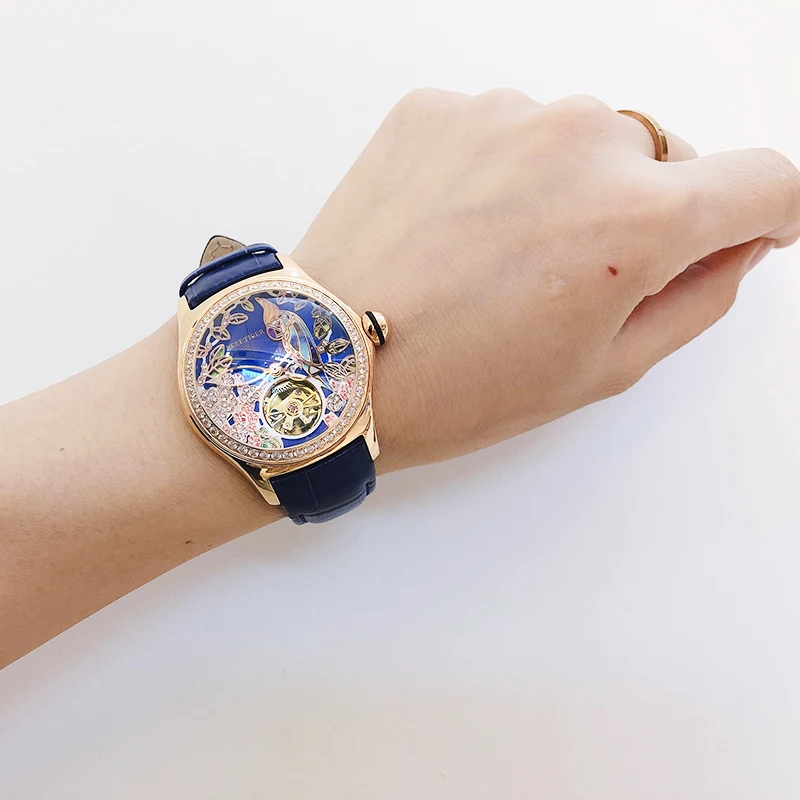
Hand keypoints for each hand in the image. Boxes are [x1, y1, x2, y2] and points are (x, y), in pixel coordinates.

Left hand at [293, 90, 799, 469]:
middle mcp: (579, 141)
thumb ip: (696, 298)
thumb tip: (735, 241)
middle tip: (571, 278)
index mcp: (635, 221)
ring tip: (496, 259)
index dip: (767, 211)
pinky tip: (454, 229)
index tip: (747, 229)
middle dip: (642, 210)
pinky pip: (503, 130)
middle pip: (661, 157)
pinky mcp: (436, 107)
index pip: (763, 179)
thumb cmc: (458, 386)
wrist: (328, 360)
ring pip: (578, 139)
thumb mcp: (601, 370)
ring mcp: (502, 114)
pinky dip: (498, 171)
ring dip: (563, 187)